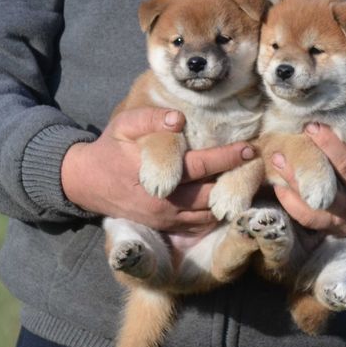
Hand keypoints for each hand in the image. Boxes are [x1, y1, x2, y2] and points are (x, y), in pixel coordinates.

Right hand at [61, 107, 255, 234]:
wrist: (87, 183)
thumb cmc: (110, 148)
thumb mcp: (123, 125)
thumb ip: (150, 119)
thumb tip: (179, 119)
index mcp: (156, 174)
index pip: (200, 167)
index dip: (227, 158)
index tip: (250, 148)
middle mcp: (164, 201)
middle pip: (211, 194)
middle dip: (237, 181)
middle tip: (258, 166)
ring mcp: (165, 219)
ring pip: (208, 214)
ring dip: (231, 201)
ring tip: (250, 184)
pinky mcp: (166, 227)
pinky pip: (198, 226)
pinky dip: (217, 216)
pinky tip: (231, 201)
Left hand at [271, 122, 345, 236]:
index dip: (330, 147)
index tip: (312, 126)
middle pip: (328, 188)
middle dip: (305, 165)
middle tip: (285, 143)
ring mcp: (343, 222)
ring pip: (312, 208)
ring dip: (291, 185)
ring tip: (276, 160)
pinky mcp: (332, 229)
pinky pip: (307, 220)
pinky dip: (291, 202)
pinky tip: (278, 182)